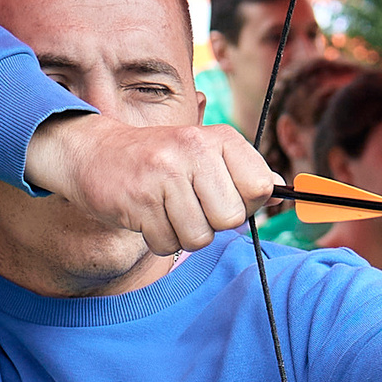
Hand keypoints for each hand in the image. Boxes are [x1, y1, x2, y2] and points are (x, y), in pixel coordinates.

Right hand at [23, 109, 276, 254]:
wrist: (97, 154)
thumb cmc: (161, 162)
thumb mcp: (205, 155)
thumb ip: (244, 174)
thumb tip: (283, 194)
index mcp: (219, 138)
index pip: (261, 187)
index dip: (246, 203)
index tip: (225, 195)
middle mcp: (194, 149)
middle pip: (231, 219)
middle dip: (212, 223)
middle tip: (190, 204)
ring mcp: (165, 174)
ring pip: (199, 237)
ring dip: (184, 233)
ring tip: (166, 208)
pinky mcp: (139, 200)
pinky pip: (167, 244)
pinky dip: (159, 238)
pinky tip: (148, 214)